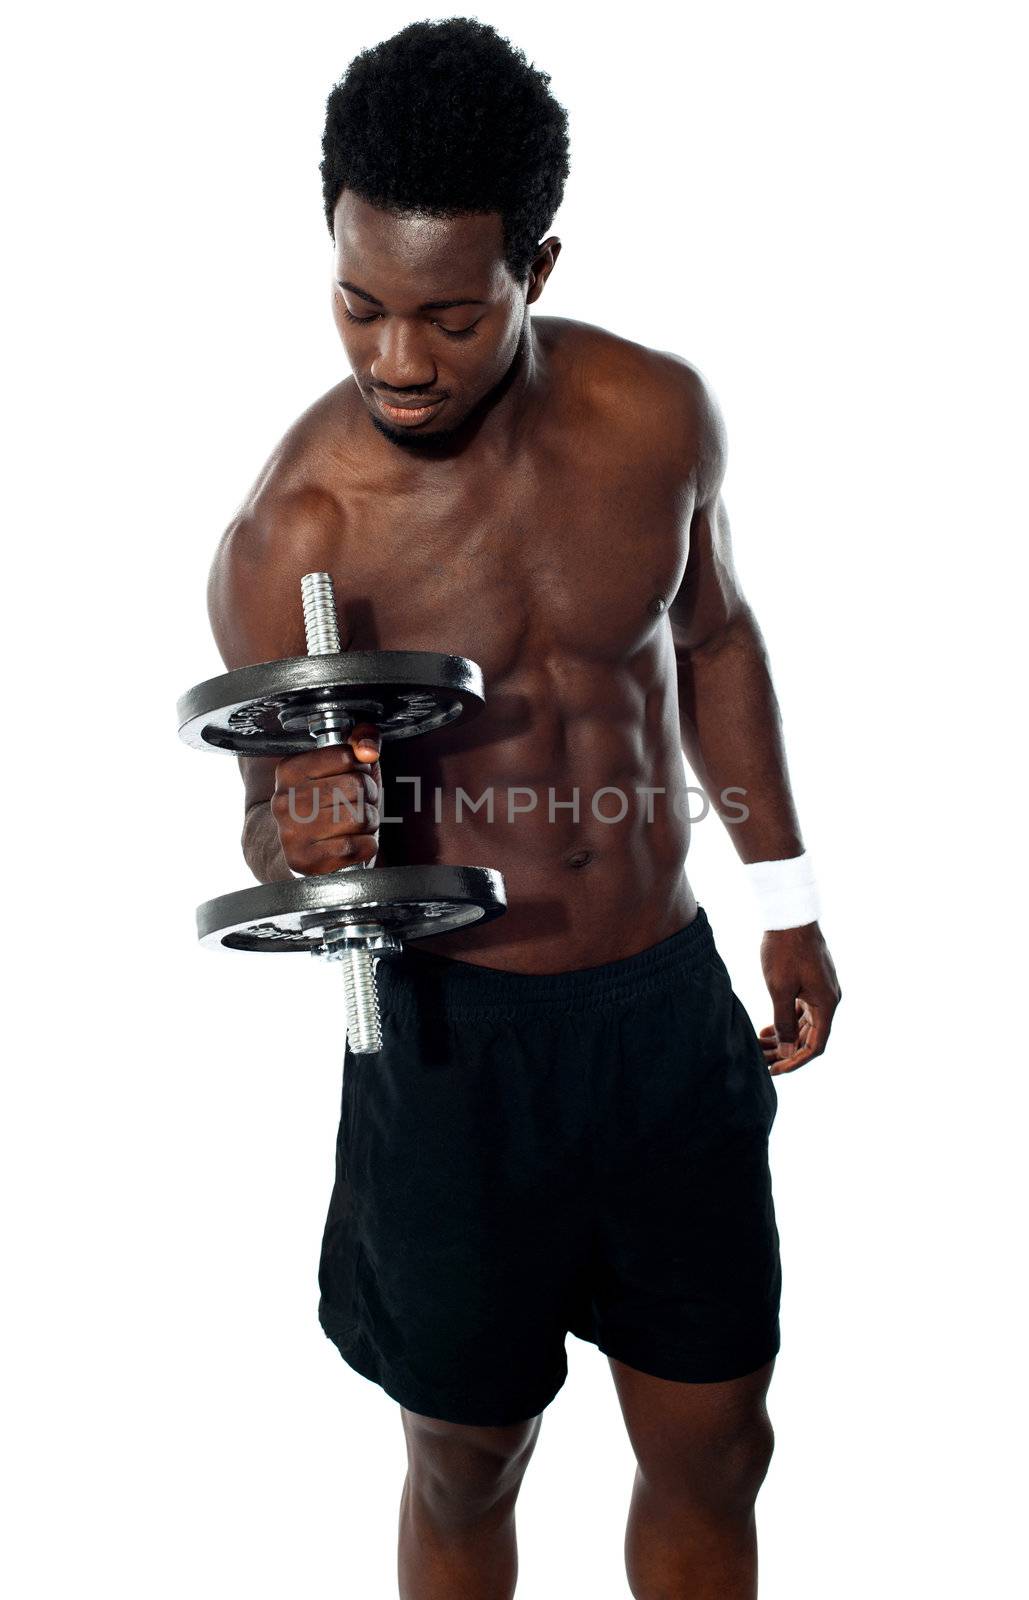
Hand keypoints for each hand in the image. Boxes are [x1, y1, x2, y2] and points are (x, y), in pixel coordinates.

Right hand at [271, 722, 381, 875]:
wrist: (297, 849)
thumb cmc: (327, 805)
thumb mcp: (345, 766)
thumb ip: (361, 739)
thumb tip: (367, 749)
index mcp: (289, 770)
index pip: (345, 756)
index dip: (360, 768)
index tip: (350, 778)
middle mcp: (284, 800)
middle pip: (356, 786)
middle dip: (368, 796)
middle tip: (357, 804)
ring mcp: (290, 833)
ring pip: (359, 817)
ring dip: (369, 822)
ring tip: (356, 824)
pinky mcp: (303, 861)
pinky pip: (355, 847)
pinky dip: (366, 845)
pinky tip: (354, 844)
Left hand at [758, 922, 840, 1074]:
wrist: (790, 915)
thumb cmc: (784, 951)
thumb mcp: (780, 990)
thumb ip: (784, 1022)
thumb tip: (787, 1051)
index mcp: (826, 1004)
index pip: (815, 1045)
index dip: (795, 1061)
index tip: (775, 1070)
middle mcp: (829, 999)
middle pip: (810, 1036)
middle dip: (786, 1051)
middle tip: (761, 1060)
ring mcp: (821, 990)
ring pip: (804, 1024)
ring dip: (784, 1037)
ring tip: (760, 1046)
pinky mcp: (812, 982)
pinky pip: (801, 1010)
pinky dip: (786, 1021)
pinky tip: (767, 1028)